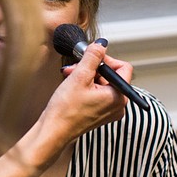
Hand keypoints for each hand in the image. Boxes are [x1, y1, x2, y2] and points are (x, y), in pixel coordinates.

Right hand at [29, 42, 131, 167]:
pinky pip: (97, 92)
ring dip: (86, 75)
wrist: (53, 131)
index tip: (92, 55)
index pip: (123, 67)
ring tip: (69, 74)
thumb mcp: (80, 76)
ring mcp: (109, 110)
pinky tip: (71, 83)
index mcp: (119, 97)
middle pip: (111, 75)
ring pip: (102, 82)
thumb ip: (93, 57)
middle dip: (92, 67)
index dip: (106, 58)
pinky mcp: (99, 113)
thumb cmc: (66, 110)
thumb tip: (101, 44)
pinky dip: (85, 85)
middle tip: (76, 65)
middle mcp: (118, 105)